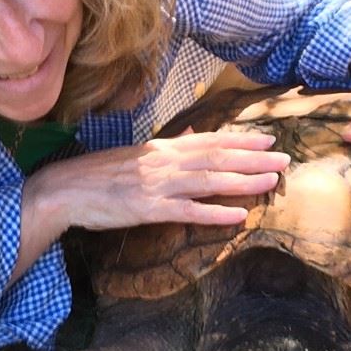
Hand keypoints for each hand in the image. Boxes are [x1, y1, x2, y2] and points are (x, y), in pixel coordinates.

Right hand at [11, 129, 288, 282]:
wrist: (64, 188)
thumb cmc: (98, 174)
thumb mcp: (135, 153)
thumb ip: (167, 146)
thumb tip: (191, 134)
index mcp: (161, 148)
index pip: (209, 140)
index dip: (241, 139)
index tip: (268, 138)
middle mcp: (163, 161)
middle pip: (217, 157)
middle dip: (253, 158)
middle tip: (285, 158)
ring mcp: (156, 185)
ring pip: (208, 181)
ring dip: (243, 181)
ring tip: (272, 181)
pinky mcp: (147, 209)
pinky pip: (187, 211)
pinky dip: (214, 213)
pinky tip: (238, 216)